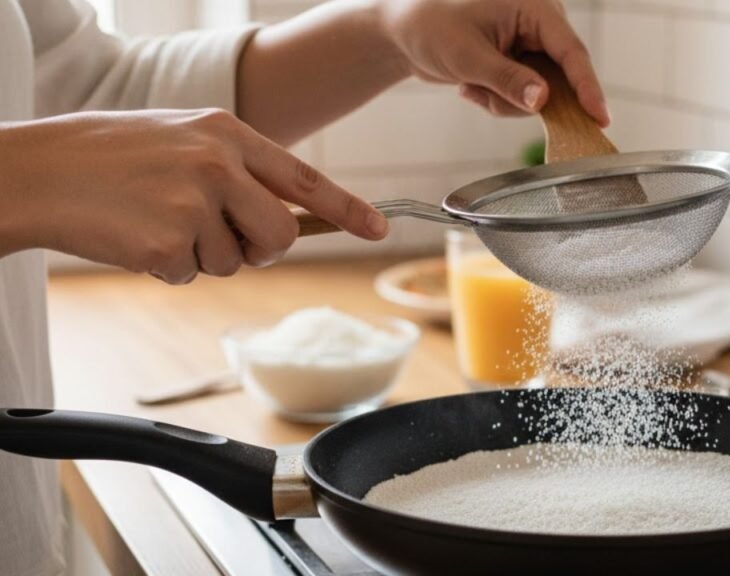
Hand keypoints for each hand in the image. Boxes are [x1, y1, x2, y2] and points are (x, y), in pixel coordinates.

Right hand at [0, 109, 387, 283]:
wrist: (35, 170)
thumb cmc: (108, 157)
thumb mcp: (180, 141)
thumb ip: (235, 171)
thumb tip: (284, 217)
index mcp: (226, 133)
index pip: (303, 178)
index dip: (347, 208)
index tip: (379, 229)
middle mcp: (218, 164)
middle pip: (279, 235)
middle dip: (259, 248)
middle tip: (217, 235)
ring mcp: (195, 203)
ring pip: (235, 262)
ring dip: (201, 256)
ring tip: (155, 221)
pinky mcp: (169, 243)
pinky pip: (191, 275)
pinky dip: (166, 268)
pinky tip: (135, 236)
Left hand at [380, 0, 608, 124]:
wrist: (404, 32)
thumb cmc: (430, 27)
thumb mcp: (468, 57)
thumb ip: (508, 80)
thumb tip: (543, 101)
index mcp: (534, 7)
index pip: (571, 51)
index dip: (588, 87)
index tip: (599, 117)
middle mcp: (540, 23)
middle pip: (559, 78)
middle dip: (519, 97)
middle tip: (482, 91)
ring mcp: (532, 44)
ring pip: (540, 94)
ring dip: (504, 101)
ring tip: (471, 84)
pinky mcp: (522, 62)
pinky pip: (525, 97)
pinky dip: (499, 101)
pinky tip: (473, 86)